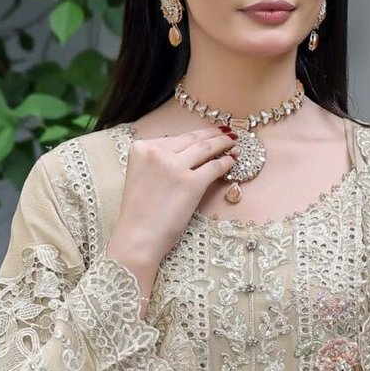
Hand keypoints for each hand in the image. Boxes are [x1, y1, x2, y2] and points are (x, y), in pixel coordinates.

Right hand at [107, 126, 238, 293]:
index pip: (174, 138)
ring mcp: (175, 167)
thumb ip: (156, 161)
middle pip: (191, 139)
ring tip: (232, 142)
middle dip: (212, 134)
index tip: (205, 133)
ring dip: (222, 143)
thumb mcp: (140, 176)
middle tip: (225, 132)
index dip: (194, 135)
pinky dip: (225, 162)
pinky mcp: (191, 183)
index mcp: (141, 148)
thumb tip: (182, 153)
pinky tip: (232, 160)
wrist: (137, 238)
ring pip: (205, 148)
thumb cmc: (138, 214)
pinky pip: (214, 167)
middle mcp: (158, 152)